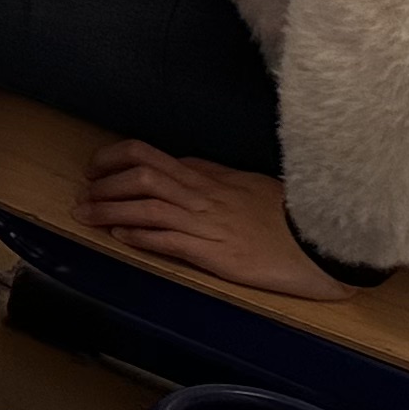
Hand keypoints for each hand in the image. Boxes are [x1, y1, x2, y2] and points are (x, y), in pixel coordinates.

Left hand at [79, 141, 354, 301]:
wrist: (325, 243)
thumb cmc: (290, 215)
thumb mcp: (248, 185)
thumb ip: (213, 175)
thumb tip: (181, 167)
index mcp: (209, 176)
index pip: (150, 156)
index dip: (114, 159)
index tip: (96, 167)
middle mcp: (203, 195)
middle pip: (140, 176)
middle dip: (104, 183)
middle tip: (83, 193)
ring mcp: (208, 223)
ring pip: (147, 206)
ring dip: (110, 210)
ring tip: (86, 215)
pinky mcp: (217, 253)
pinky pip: (170, 240)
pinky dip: (140, 237)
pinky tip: (120, 238)